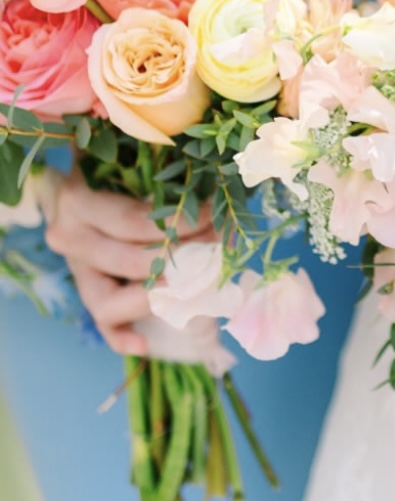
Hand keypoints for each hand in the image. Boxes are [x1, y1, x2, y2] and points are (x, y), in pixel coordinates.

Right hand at [44, 175, 210, 357]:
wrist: (78, 188)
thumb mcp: (129, 155)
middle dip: (184, 258)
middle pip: (132, 263)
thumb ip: (154, 157)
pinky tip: (144, 345)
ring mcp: (76, 270)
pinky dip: (121, 338)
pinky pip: (101, 324)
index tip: (216, 216)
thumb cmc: (115, 168)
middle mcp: (69, 238)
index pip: (136, 222)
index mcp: (78, 201)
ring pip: (112, 302)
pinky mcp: (87, 292)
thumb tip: (210, 171)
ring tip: (202, 283)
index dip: (181, 223)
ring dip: (162, 297)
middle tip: (220, 246)